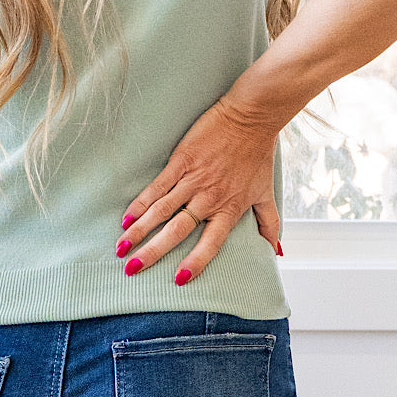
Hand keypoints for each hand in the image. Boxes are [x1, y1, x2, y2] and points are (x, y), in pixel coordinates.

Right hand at [117, 94, 281, 282]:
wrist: (251, 116)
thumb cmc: (258, 154)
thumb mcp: (265, 192)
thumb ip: (269, 223)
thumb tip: (276, 250)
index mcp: (229, 209)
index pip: (210, 244)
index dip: (195, 262)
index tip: (179, 280)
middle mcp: (209, 199)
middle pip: (177, 231)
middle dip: (153, 252)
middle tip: (132, 269)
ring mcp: (193, 180)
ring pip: (161, 211)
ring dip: (139, 231)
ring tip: (121, 247)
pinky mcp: (181, 162)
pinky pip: (158, 187)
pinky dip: (141, 203)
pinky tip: (126, 217)